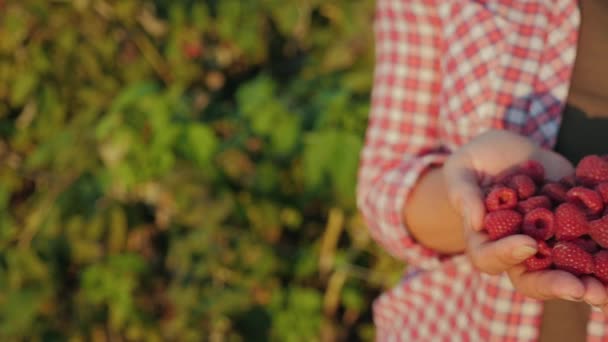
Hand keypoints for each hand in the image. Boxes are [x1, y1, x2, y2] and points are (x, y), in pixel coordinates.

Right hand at [442, 129, 602, 302]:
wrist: (512, 152)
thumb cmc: (476, 162)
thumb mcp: (461, 169)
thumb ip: (464, 193)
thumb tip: (476, 220)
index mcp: (484, 240)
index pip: (489, 259)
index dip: (507, 256)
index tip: (529, 244)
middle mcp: (516, 249)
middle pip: (531, 279)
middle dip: (556, 285)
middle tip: (580, 289)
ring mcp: (547, 241)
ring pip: (565, 272)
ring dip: (588, 283)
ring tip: (605, 290)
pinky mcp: (574, 228)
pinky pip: (590, 248)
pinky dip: (605, 258)